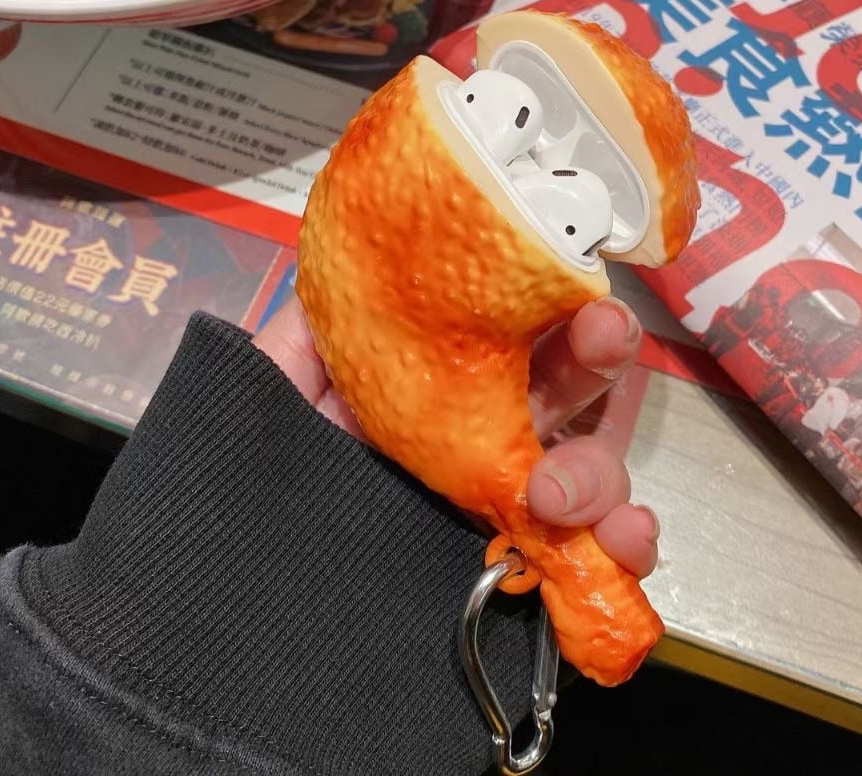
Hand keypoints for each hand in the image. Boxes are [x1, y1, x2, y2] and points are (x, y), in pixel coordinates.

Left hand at [253, 295, 658, 578]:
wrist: (238, 603)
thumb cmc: (250, 492)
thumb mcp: (264, 396)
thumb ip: (307, 334)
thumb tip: (362, 258)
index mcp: (434, 387)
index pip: (510, 328)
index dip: (548, 295)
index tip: (568, 272)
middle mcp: (481, 437)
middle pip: (567, 384)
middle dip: (599, 350)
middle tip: (603, 336)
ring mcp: (502, 507)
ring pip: (588, 470)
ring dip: (602, 470)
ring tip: (562, 497)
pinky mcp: (516, 573)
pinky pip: (590, 556)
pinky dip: (623, 548)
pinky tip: (623, 547)